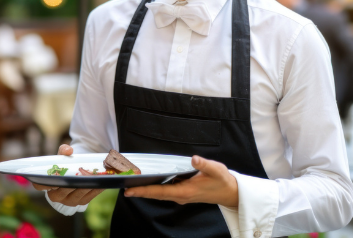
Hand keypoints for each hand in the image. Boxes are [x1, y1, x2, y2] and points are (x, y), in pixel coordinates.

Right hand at [31, 144, 104, 206]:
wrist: (76, 175)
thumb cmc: (66, 166)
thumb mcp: (63, 157)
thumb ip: (63, 151)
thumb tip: (68, 150)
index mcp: (47, 186)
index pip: (40, 186)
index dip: (44, 183)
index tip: (53, 176)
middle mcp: (56, 196)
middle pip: (63, 191)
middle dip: (72, 183)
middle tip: (80, 174)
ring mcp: (69, 201)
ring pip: (78, 194)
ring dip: (86, 185)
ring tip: (94, 175)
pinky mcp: (82, 202)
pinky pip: (90, 196)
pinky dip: (96, 188)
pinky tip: (101, 180)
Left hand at [123, 155, 237, 207]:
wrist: (229, 192)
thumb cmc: (222, 181)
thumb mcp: (216, 170)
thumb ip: (204, 164)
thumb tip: (194, 158)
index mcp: (185, 191)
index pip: (160, 192)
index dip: (144, 191)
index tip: (130, 191)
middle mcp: (180, 195)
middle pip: (156, 194)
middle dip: (140, 191)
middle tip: (123, 187)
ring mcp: (181, 195)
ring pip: (159, 193)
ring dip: (146, 190)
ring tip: (131, 183)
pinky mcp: (182, 192)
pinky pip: (165, 191)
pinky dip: (154, 188)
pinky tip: (148, 182)